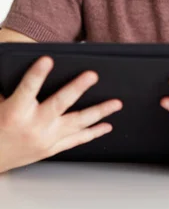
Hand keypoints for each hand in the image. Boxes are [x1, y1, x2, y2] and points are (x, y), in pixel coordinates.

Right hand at [0, 56, 122, 172]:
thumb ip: (12, 87)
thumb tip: (27, 63)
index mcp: (15, 112)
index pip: (27, 89)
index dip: (37, 74)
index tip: (46, 59)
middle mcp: (33, 126)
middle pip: (59, 104)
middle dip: (77, 88)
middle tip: (92, 75)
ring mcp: (45, 139)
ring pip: (76, 123)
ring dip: (99, 112)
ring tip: (115, 103)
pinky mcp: (52, 148)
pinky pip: (76, 140)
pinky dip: (93, 133)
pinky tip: (107, 125)